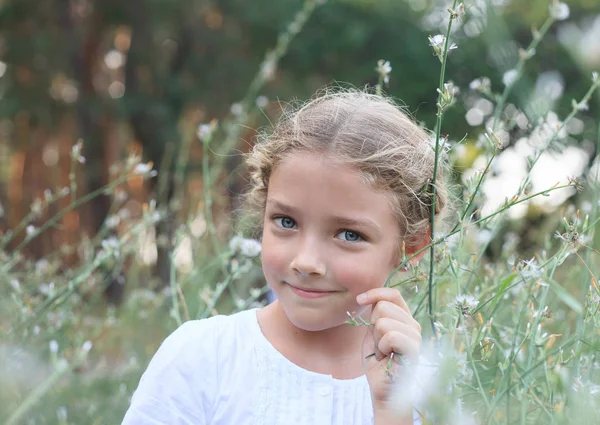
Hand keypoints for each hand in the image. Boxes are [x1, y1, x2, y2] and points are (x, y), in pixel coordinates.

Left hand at [356, 287, 421, 412]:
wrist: (383, 389)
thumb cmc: (378, 363)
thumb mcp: (372, 334)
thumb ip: (374, 315)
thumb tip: (368, 297)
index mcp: (405, 318)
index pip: (393, 294)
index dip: (375, 293)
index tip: (359, 300)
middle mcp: (413, 325)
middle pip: (383, 306)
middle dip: (372, 326)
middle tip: (379, 344)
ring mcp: (416, 337)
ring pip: (384, 322)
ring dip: (376, 340)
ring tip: (383, 353)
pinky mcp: (414, 350)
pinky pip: (391, 336)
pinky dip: (382, 348)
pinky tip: (387, 358)